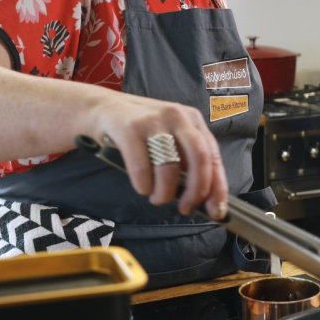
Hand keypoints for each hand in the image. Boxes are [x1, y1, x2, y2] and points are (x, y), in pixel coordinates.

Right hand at [90, 93, 228, 218]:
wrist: (102, 108)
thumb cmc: (140, 131)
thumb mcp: (170, 137)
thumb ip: (187, 160)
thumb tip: (203, 198)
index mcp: (192, 120)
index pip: (213, 156)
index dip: (217, 187)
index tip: (216, 211)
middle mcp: (177, 117)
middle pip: (199, 158)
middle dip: (196, 191)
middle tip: (186, 208)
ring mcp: (153, 121)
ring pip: (169, 166)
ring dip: (164, 192)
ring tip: (156, 198)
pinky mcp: (129, 128)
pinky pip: (141, 166)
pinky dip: (143, 185)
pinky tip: (142, 187)